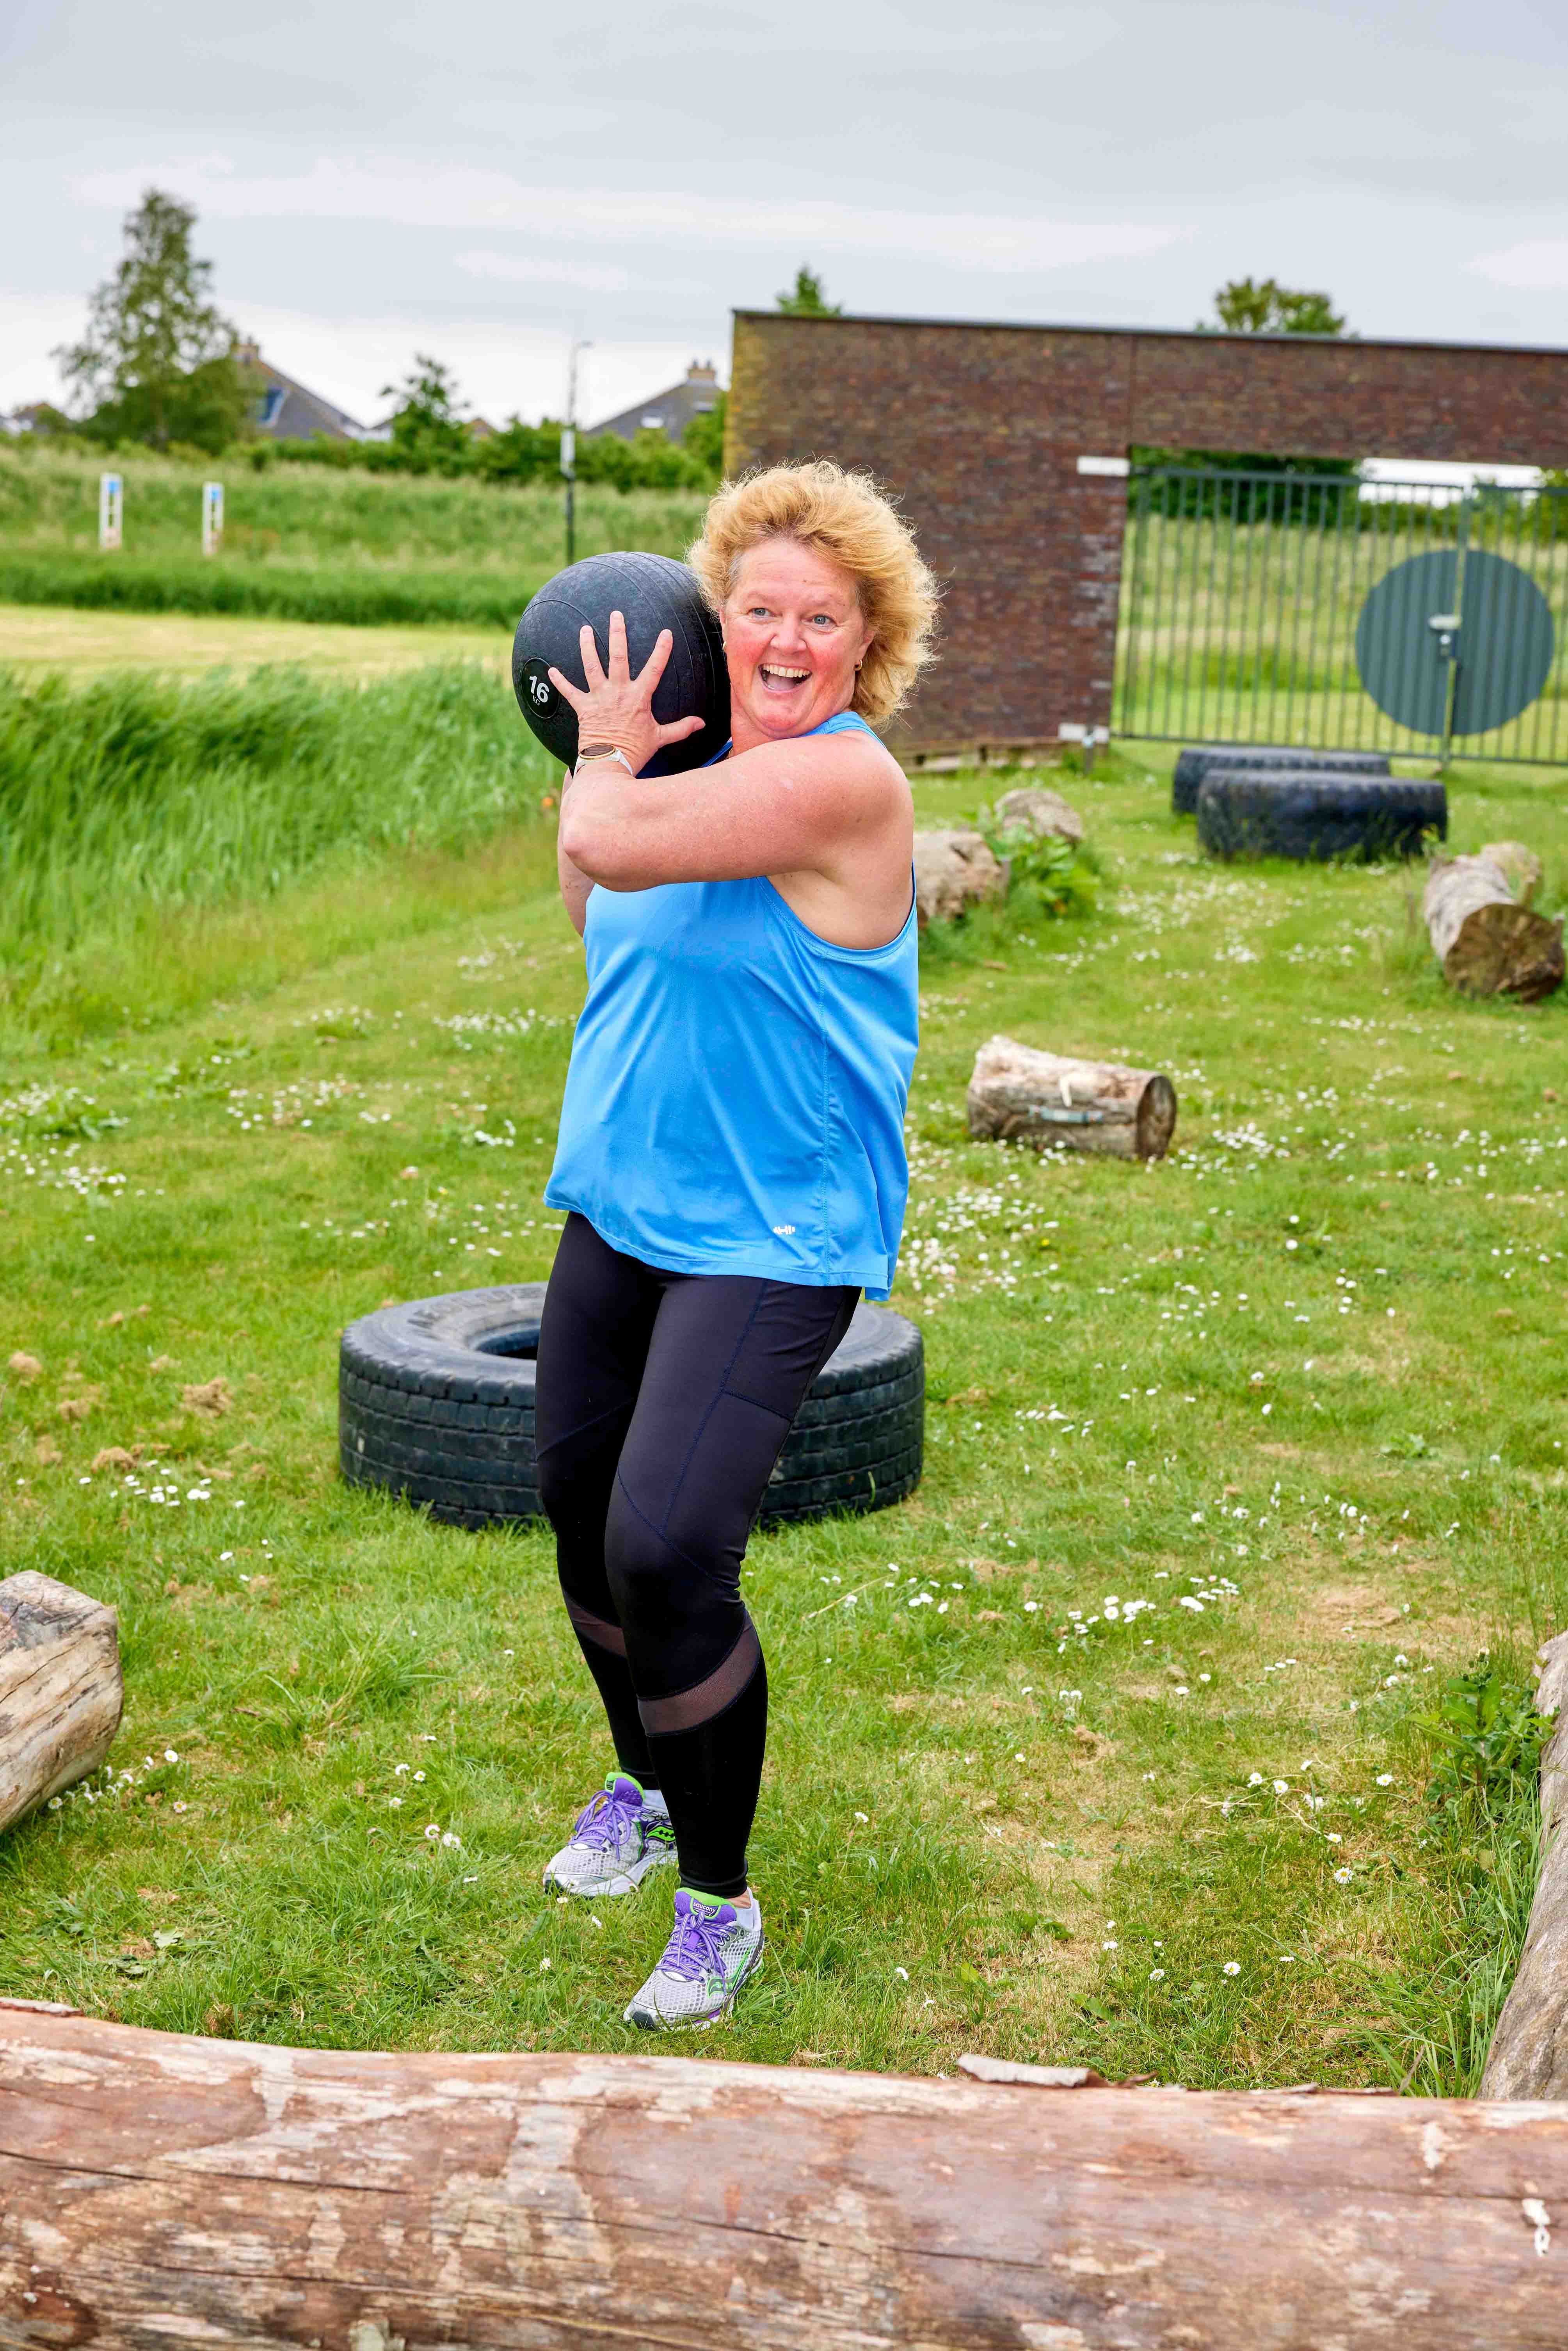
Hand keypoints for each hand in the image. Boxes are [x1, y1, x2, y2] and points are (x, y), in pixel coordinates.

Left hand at [547, 609, 706, 773]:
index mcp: (639, 697)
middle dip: (617, 633)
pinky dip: (559, 681)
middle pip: (618, 656)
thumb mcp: (660, 738)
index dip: (661, 650)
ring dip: (587, 646)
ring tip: (585, 630)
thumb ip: (680, 728)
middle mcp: (618, 692)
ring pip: (592, 666)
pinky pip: (569, 691)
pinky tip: (550, 670)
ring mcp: (599, 698)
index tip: (666, 632)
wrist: (610, 764)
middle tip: (615, 614)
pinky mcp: (583, 708)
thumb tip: (701, 724)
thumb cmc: (635, 752)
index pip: (654, 668)